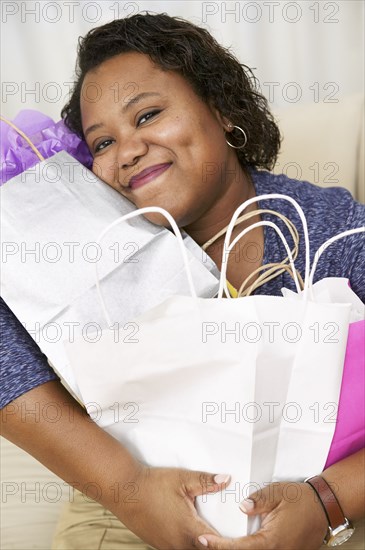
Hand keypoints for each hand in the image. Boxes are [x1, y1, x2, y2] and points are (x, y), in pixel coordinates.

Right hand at [116, 463, 229, 549]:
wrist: (124, 491)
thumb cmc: (152, 485)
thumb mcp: (182, 479)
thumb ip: (206, 481)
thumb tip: (226, 480)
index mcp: (189, 530)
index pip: (216, 545)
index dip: (228, 543)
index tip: (238, 538)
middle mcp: (178, 544)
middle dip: (215, 545)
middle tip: (226, 536)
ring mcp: (167, 546)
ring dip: (201, 544)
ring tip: (209, 533)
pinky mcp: (159, 545)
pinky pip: (179, 549)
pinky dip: (188, 544)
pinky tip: (191, 533)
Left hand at [197, 481, 328, 549]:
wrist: (324, 505)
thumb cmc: (301, 499)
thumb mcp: (276, 493)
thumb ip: (257, 501)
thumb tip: (241, 507)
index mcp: (272, 541)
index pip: (240, 548)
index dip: (219, 545)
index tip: (204, 540)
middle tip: (207, 543)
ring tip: (220, 543)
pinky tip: (240, 544)